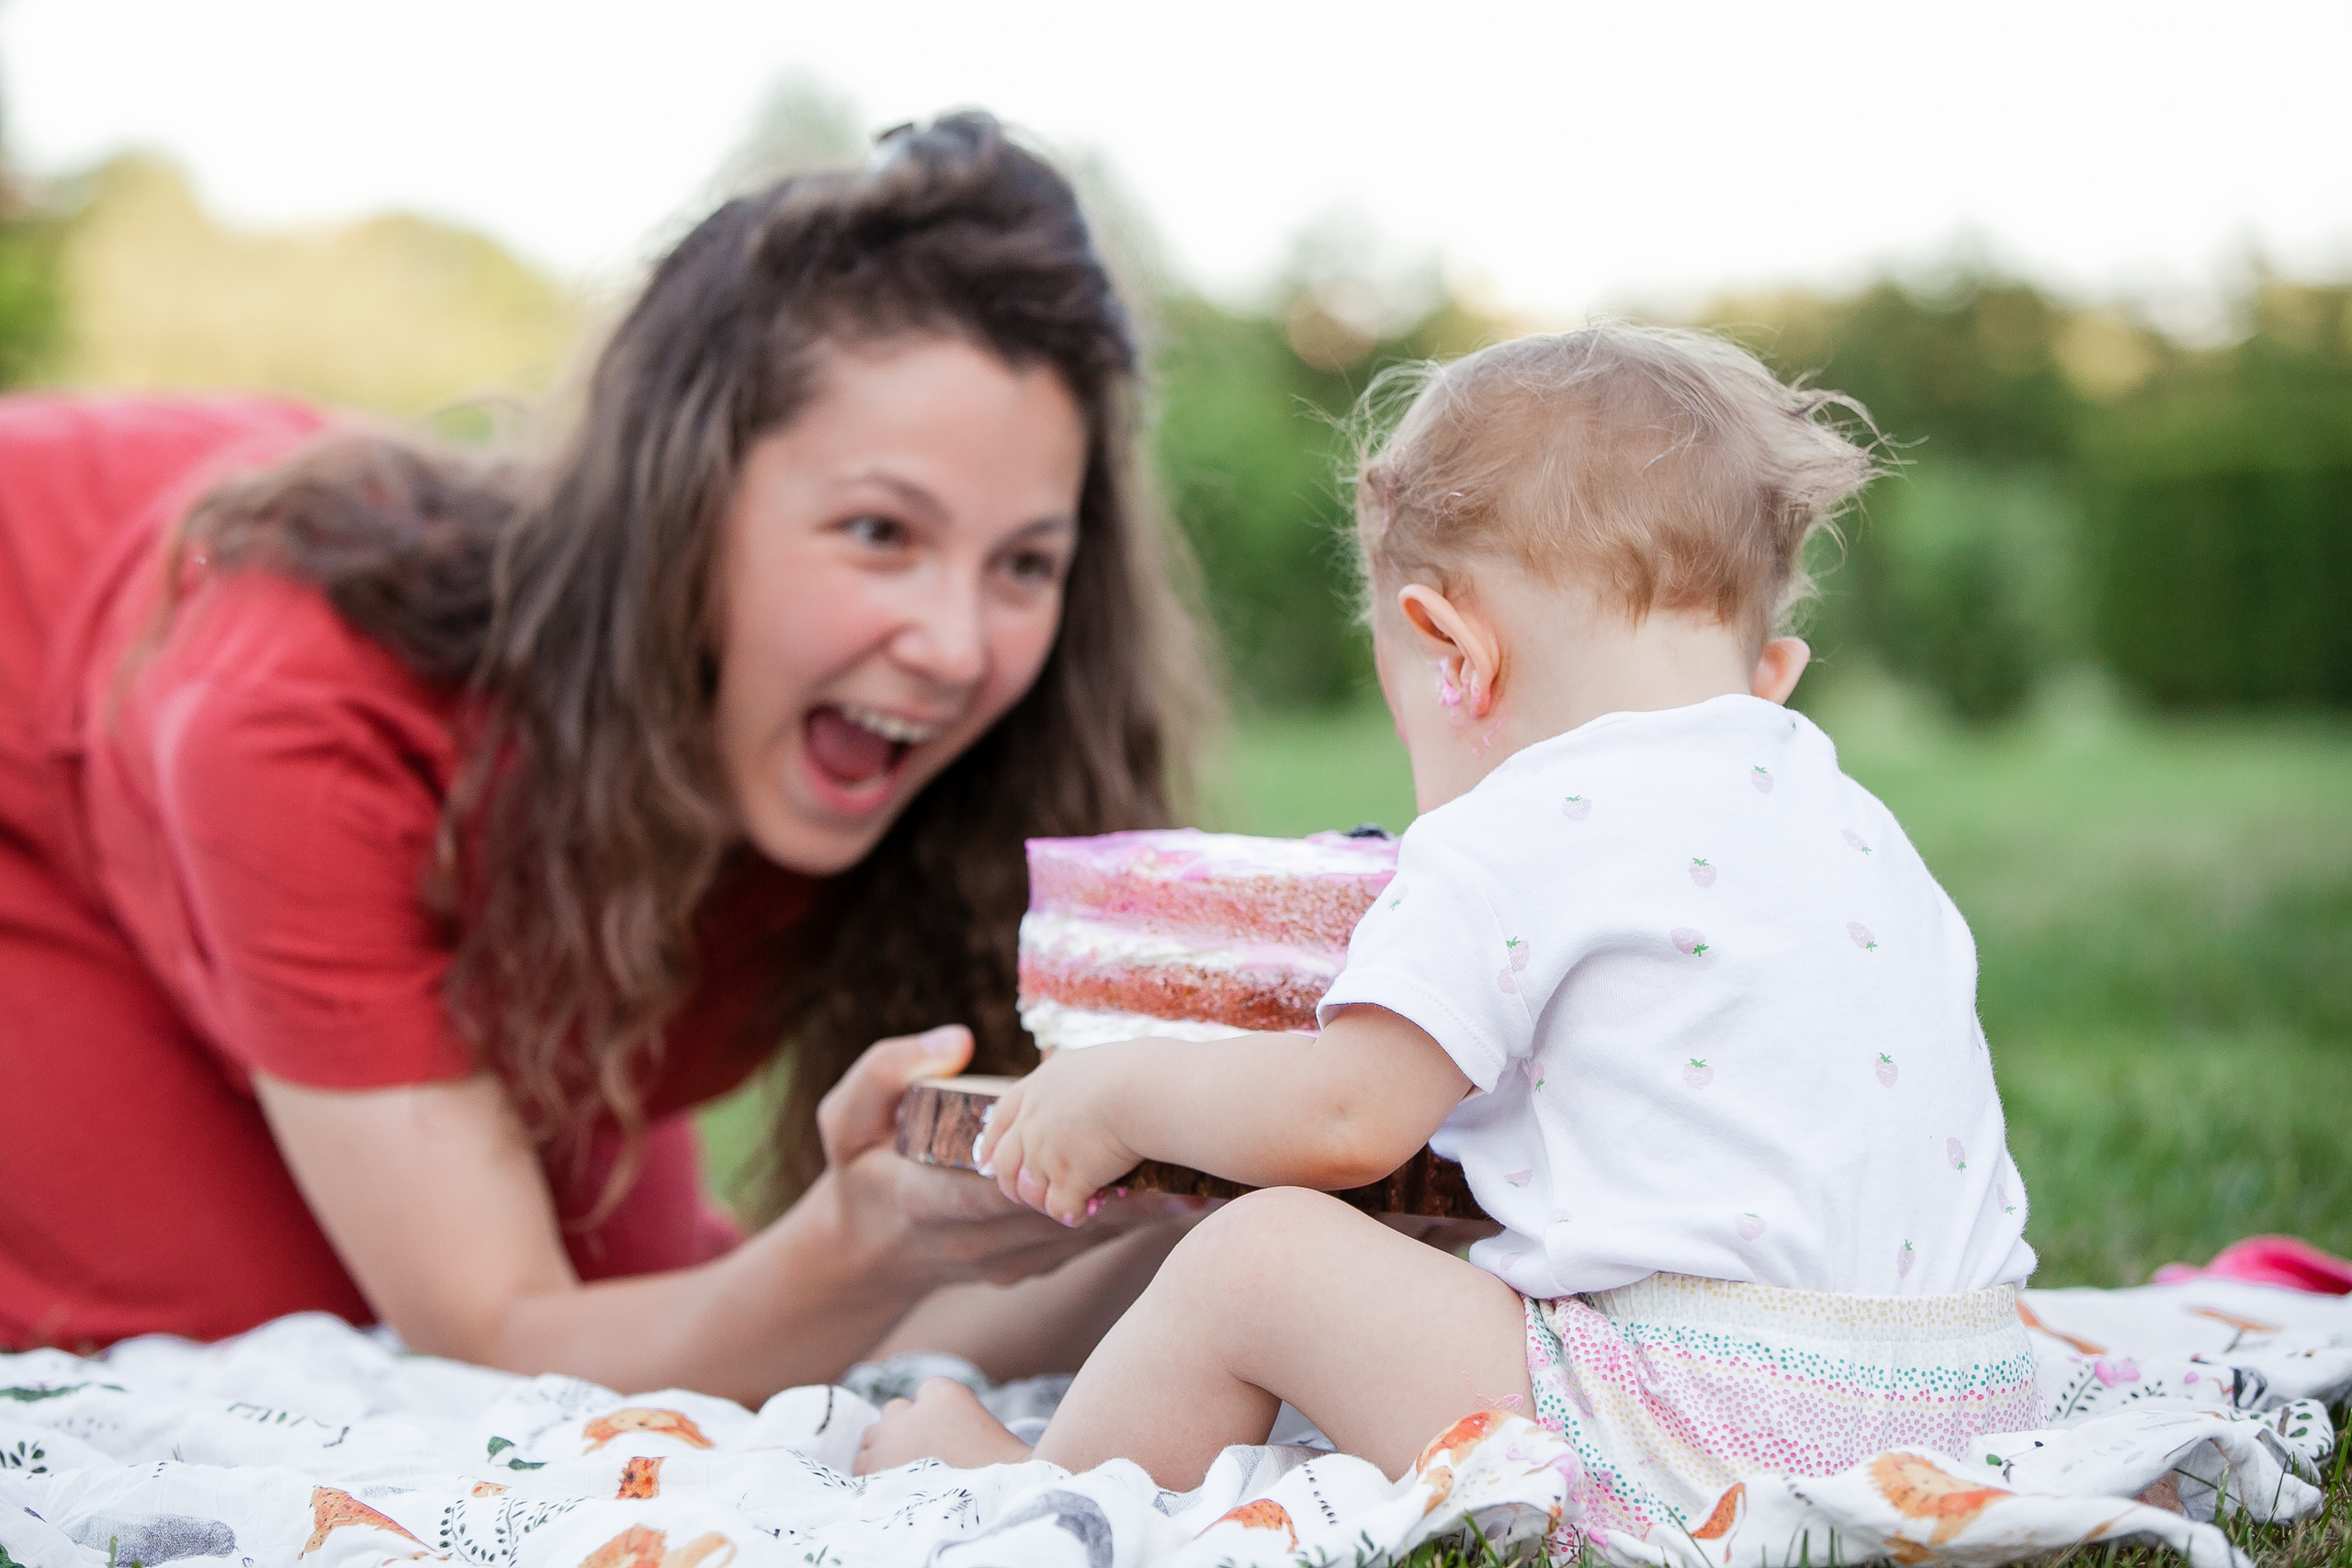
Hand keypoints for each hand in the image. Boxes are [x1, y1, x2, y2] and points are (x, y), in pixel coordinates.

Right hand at [816, 1027, 1177, 1288]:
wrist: (862, 1258)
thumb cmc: (859, 1174)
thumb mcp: (843, 1119)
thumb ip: (884, 1072)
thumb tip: (956, 1040)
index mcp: (932, 1203)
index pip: (1008, 1189)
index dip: (1069, 1171)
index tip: (1124, 1145)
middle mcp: (978, 1243)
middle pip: (1065, 1214)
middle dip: (1127, 1187)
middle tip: (1190, 1156)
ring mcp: (1008, 1263)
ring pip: (1085, 1234)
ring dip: (1141, 1207)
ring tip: (1204, 1174)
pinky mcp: (1030, 1268)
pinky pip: (1085, 1242)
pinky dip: (1127, 1217)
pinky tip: (1177, 1190)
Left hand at [974, 1041, 1145, 1226]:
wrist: (1145, 1088)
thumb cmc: (1136, 1073)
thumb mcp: (1092, 1066)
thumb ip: (1078, 1086)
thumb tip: (1094, 1097)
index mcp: (1038, 1087)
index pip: (1000, 1119)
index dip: (991, 1145)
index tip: (987, 1163)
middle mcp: (1033, 1120)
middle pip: (1005, 1164)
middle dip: (1014, 1186)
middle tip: (1030, 1196)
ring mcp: (1045, 1151)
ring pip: (1029, 1192)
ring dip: (1048, 1202)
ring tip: (1074, 1202)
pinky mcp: (1067, 1177)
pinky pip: (1060, 1209)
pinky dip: (1073, 1214)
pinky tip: (1089, 1210)